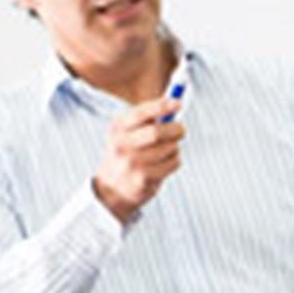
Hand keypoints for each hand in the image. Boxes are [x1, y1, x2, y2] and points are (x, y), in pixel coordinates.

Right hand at [92, 96, 183, 221]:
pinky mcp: (143, 180)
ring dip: (175, 146)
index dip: (161, 106)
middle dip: (175, 128)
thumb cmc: (127, 153)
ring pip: (169, 148)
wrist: (112, 189)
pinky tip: (164, 163)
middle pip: (156, 132)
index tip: (178, 104)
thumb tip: (176, 103)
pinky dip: (175, 160)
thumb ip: (148, 118)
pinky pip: (172, 163)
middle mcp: (121, 146)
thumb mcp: (127, 132)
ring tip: (168, 149)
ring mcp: (131, 164)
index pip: (140, 114)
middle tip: (181, 130)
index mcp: (117, 128)